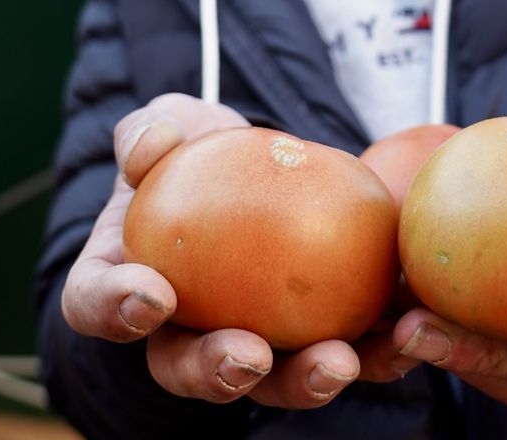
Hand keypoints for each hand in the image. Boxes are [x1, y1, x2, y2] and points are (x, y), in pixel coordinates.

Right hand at [60, 93, 425, 406]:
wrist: (258, 165)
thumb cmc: (194, 150)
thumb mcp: (166, 126)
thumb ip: (147, 134)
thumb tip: (151, 149)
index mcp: (122, 283)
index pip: (98, 305)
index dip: (117, 309)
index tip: (153, 294)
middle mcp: (181, 332)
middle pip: (187, 369)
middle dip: (218, 373)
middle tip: (249, 356)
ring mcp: (252, 343)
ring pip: (271, 379)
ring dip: (305, 380)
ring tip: (340, 361)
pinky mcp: (318, 336)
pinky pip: (347, 352)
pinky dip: (379, 352)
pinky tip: (408, 332)